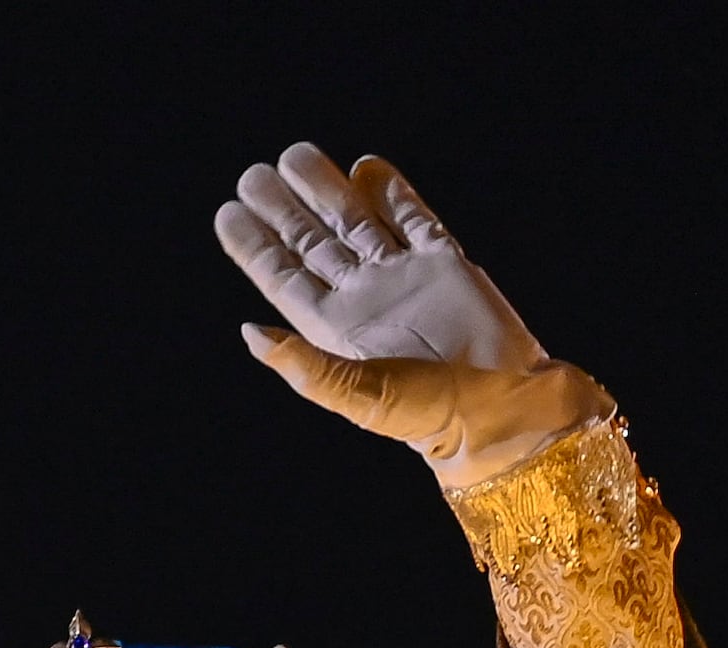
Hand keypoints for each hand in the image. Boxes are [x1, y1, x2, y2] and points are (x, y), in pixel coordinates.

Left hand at [215, 146, 544, 373]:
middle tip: (254, 174)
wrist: (499, 404)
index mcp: (334, 329)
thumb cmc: (424, 413)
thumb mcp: (355, 395)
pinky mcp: (445, 262)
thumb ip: (302, 365)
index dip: (255, 246)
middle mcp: (363, 298)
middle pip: (313, 242)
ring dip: (328, 190)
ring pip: (357, 222)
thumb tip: (248, 332)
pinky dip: (391, 192)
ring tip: (296, 156)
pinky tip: (366, 167)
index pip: (283, 277)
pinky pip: (413, 219)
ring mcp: (403, 277)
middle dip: (284, 208)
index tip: (228, 211)